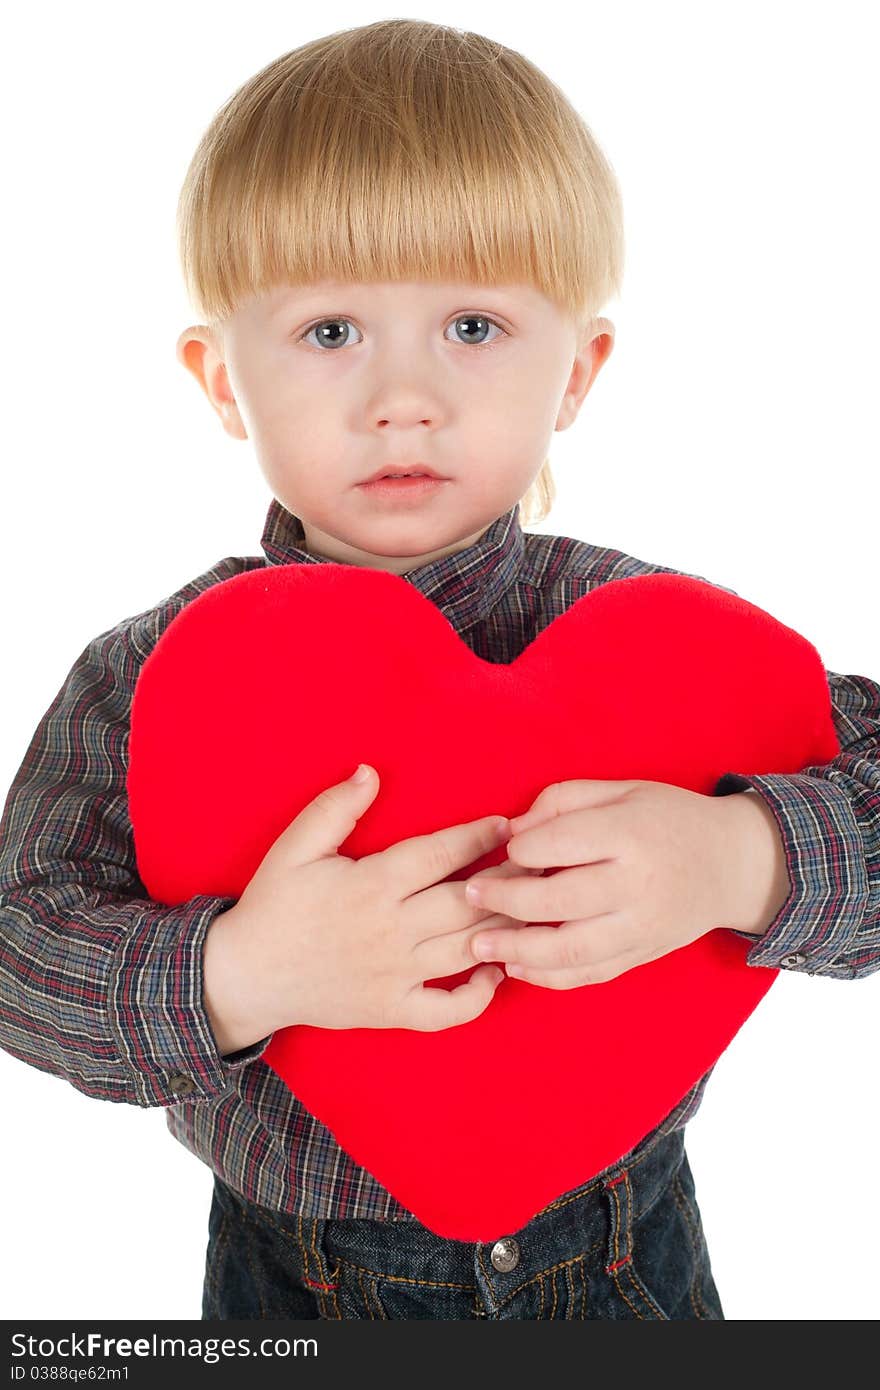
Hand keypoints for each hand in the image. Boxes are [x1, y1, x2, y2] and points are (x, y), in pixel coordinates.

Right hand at [204, 765, 535, 1044]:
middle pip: (468, 902)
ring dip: (506, 929)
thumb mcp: (294, 848)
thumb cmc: (274, 906)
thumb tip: (370, 771)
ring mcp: (395, 975)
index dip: (478, 837)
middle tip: (539, 864)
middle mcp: (390, 930)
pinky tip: (497, 969)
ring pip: (468, 950)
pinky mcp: (393, 1010)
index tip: (507, 825)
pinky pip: (448, 1010)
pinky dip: (480, 995)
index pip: (441, 855)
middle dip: (509, 880)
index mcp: (371, 885)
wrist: (245, 978)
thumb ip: (335, 808)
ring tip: (534, 908)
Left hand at [463, 779, 790, 987]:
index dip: (522, 848)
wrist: (731, 864)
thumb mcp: (622, 790)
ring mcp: (641, 927)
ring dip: (517, 950)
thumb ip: (563, 802)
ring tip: (478, 945)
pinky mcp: (641, 955)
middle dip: (505, 900)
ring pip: (571, 950)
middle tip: (470, 894)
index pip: (561, 844)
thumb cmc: (667, 818)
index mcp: (631, 834)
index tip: (506, 848)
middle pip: (558, 901)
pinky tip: (517, 968)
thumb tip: (513, 830)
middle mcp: (638, 885)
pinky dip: (549, 977)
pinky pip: (590, 974)